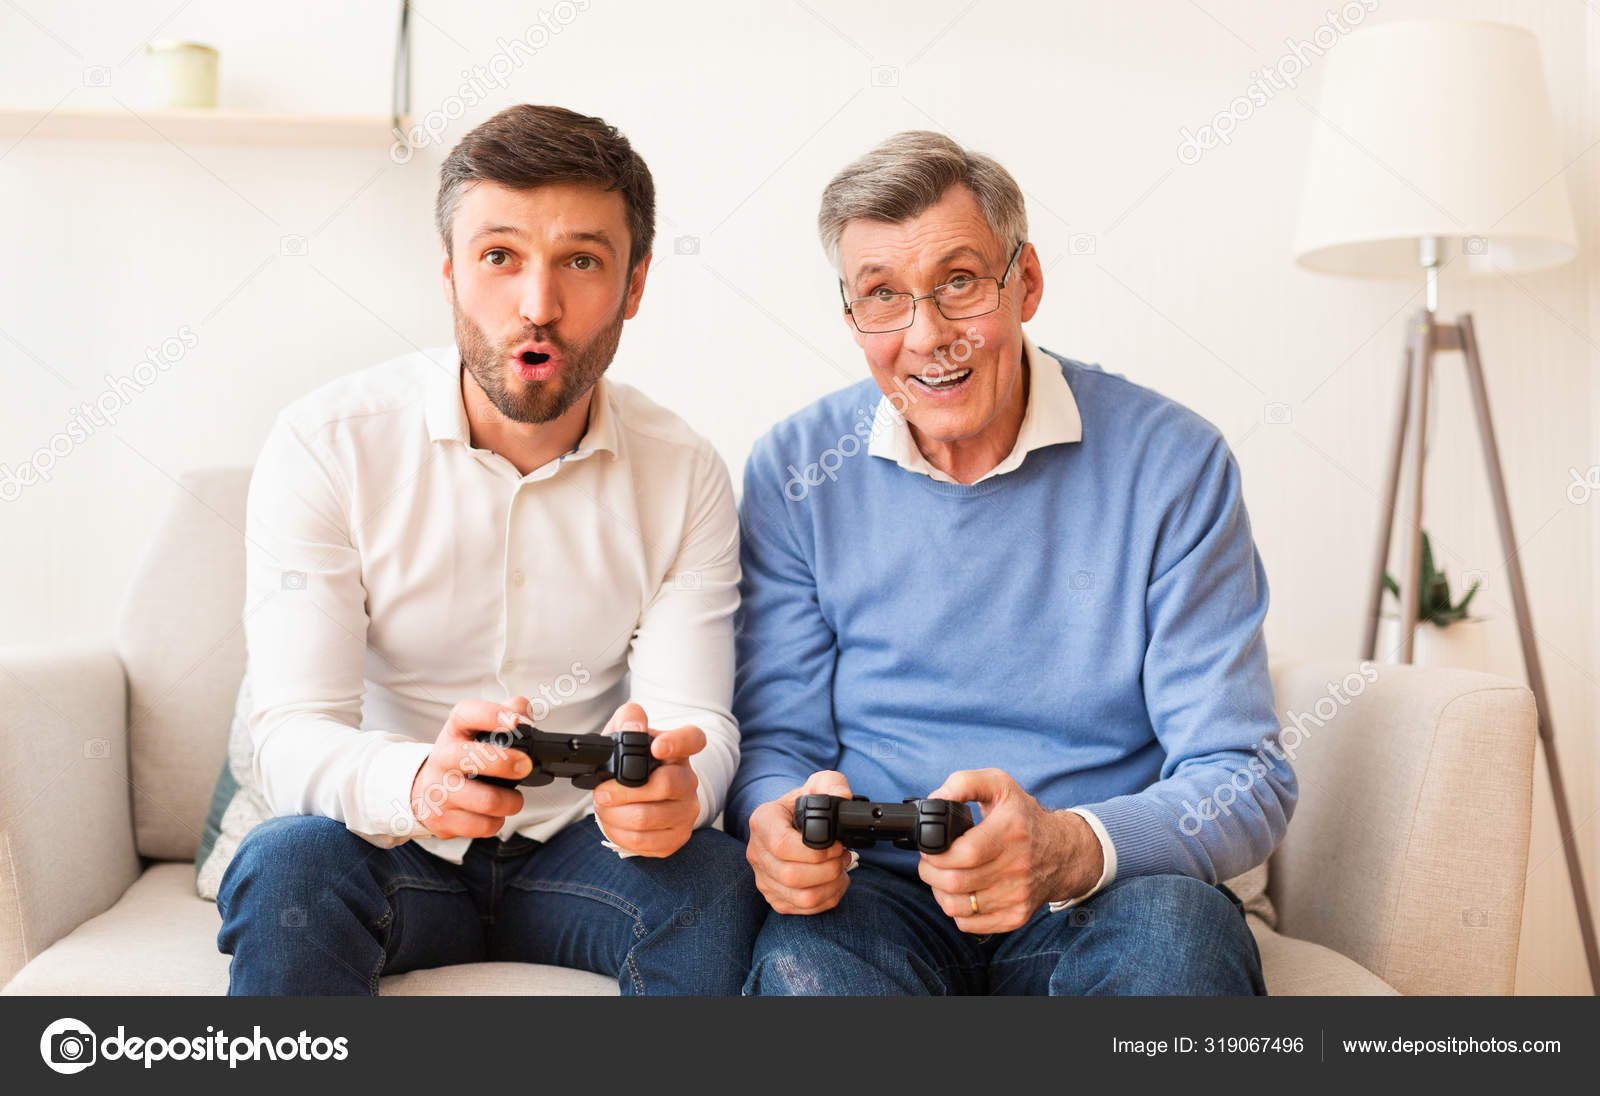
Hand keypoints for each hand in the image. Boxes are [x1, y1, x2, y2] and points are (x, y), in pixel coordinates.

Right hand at [409, 696, 532, 838]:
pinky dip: (497, 821)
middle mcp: (443, 759)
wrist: (424, 791)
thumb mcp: (476, 731)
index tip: (515, 722)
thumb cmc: (459, 759)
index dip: (493, 715)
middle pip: (473, 759)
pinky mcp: (443, 820)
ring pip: (486, 800)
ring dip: (510, 801)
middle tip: (526, 766)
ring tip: (513, 799)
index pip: (467, 714)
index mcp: (454, 731)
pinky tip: (494, 814)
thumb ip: (507, 713)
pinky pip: (482, 826)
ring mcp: (440, 792)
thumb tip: (526, 714)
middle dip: (507, 763)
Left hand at [591, 702, 705, 856]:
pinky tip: (613, 824)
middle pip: (664, 786)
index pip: (692, 740)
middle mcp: (689, 780)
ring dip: (614, 815)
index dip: (677, 743)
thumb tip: (633, 728)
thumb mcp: (626, 734)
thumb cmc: (634, 763)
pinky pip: (644, 841)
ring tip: (604, 807)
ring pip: (647, 818)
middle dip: (622, 792)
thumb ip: (629, 718)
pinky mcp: (677, 837)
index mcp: (680, 750)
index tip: (656, 747)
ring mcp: (687, 811)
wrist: (640, 795)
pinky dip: (619, 834)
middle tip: (601, 792)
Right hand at [746, 770, 854, 914]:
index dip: (815, 851)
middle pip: (792, 876)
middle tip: (843, 857)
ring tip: (841, 869)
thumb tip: (843, 797)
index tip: (836, 845)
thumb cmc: (803, 806)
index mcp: (763, 822)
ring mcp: (764, 878)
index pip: (782, 845)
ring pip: (801, 897)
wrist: (791, 824)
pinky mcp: (774, 897)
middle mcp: (757, 852)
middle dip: (828, 870)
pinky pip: (803, 909)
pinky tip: (834, 882)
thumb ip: (832, 784)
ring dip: (831, 886)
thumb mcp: (818, 785)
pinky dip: (827, 899)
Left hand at [917, 768, 1102, 933]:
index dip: (936, 852)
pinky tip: (960, 893)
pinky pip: (969, 924)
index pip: (963, 853)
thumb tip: (936, 799)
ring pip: (956, 906)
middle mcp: (1017, 867)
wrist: (1064, 852)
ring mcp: (1017, 896)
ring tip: (943, 876)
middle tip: (931, 861)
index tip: (930, 846)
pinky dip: (956, 910)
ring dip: (939, 892)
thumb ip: (964, 782)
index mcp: (1011, 831)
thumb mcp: (999, 785)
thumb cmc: (1024, 817)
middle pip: (954, 882)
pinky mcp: (1016, 917)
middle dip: (930, 872)